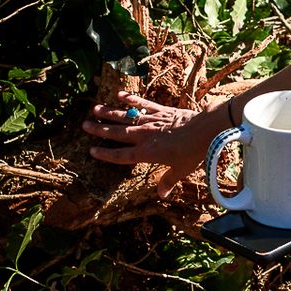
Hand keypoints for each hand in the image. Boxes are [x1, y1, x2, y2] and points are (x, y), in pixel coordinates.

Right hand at [81, 91, 215, 186]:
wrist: (206, 130)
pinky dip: (131, 99)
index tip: (92, 151)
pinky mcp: (161, 110)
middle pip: (118, 133)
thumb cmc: (194, 152)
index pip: (121, 155)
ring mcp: (152, 121)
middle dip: (100, 130)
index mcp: (147, 153)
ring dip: (109, 113)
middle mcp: (145, 136)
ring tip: (94, 109)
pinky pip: (143, 104)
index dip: (106, 154)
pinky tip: (119, 95)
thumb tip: (161, 195)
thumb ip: (168, 181)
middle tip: (84, 125)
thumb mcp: (181, 170)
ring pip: (126, 116)